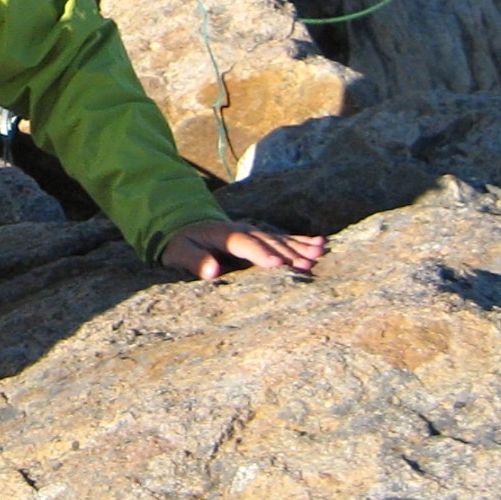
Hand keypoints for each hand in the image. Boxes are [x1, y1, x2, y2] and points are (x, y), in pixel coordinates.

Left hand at [160, 220, 325, 280]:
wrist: (188, 227)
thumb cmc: (182, 244)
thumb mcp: (179, 252)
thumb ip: (195, 260)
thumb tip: (211, 272)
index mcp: (225, 235)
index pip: (245, 245)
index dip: (261, 254)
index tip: (277, 265)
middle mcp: (244, 231)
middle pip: (269, 243)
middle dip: (288, 253)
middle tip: (308, 264)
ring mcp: (255, 233)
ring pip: (281, 240)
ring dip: (300, 247)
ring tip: (320, 253)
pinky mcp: (262, 238)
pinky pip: (284, 239)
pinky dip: (302, 241)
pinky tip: (320, 243)